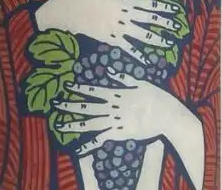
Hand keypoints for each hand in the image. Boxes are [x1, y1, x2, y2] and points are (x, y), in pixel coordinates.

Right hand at [34, 0, 180, 64]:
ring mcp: (118, 26)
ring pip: (143, 35)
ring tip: (170, 44)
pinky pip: (128, 48)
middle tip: (179, 28)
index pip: (149, 2)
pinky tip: (147, 62)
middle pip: (150, 19)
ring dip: (158, 40)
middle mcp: (124, 13)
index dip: (164, 6)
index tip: (176, 9)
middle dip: (166, 24)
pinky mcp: (110, 38)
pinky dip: (138, 55)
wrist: (68, 8)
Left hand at [56, 69, 204, 189]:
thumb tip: (109, 70)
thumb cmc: (156, 97)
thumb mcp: (140, 82)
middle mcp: (112, 108)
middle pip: (87, 107)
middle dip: (69, 105)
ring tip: (59, 125)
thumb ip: (123, 77)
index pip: (93, 91)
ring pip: (89, 124)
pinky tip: (78, 149)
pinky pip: (101, 140)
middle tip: (54, 103)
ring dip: (74, 124)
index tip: (67, 86)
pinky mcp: (118, 135)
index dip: (79, 88)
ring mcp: (114, 122)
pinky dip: (88, 145)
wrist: (167, 115)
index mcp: (116, 94)